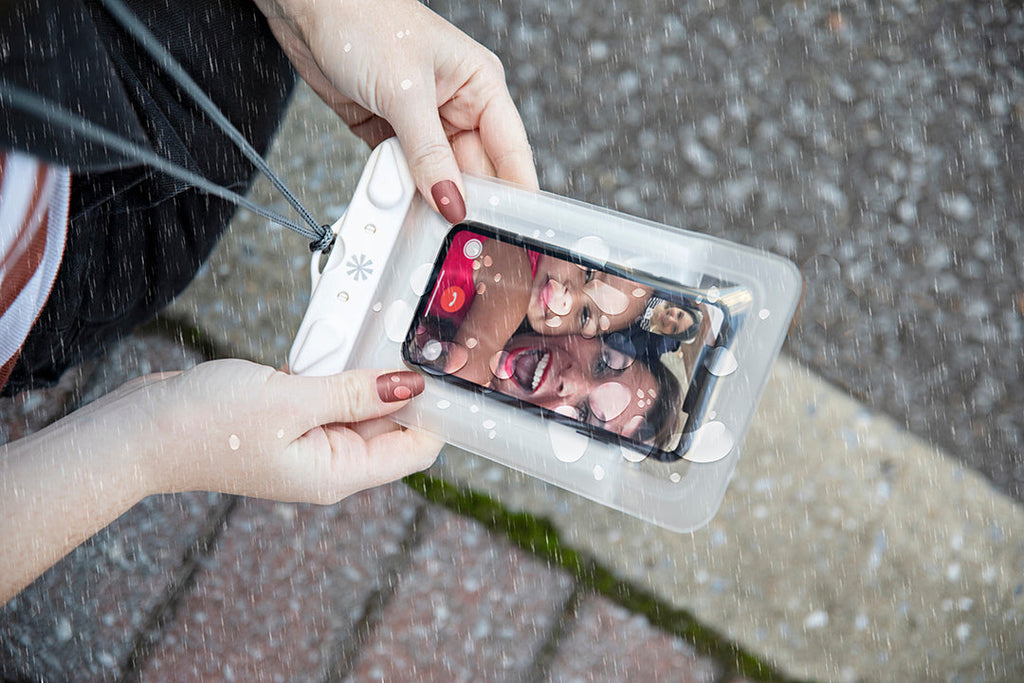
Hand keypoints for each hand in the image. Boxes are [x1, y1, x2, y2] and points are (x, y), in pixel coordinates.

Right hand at [136, 360, 440, 501]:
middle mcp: (330, 462)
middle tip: (419, 334)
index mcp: (338, 472)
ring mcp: (310, 442)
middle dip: (406, 384)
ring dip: (369, 371)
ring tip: (382, 329)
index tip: (454, 370)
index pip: (415, 449)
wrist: (140, 430)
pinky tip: (340, 340)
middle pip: (392, 424)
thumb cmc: (205, 426)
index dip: (439, 414)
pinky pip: (330, 394)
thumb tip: (411, 386)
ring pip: (361, 403)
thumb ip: (353, 392)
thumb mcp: (290, 402)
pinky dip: (338, 368)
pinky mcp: (291, 421)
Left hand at [254, 0, 538, 221]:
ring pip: (438, 178)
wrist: (306, 7)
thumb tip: (451, 200)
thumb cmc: (363, 18)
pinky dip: (397, 189)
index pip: (511, 150)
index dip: (516, 192)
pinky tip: (393, 198)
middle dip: (465, 201)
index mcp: (480, 85)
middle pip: (475, 172)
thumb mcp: (405, 90)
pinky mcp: (391, 135)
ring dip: (426, 197)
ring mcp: (423, 124)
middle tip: (459, 235)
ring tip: (418, 216)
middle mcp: (457, 106)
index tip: (514, 229)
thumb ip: (429, 153)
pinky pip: (404, 175)